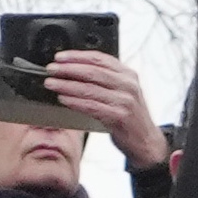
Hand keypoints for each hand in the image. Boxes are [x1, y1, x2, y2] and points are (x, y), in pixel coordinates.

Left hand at [38, 43, 169, 176]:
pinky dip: (75, 102)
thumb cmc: (129, 116)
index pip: (99, 58)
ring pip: (90, 89)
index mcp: (128, 74)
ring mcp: (125, 100)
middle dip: (68, 69)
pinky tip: (63, 99)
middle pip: (93, 71)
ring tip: (52, 84)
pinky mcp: (120, 116)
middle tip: (51, 69)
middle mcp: (128, 84)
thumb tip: (74, 71)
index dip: (77, 56)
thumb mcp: (122, 92)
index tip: (60, 57)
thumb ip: (105, 81)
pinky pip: (92, 106)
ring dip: (67, 85)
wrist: (146, 141)